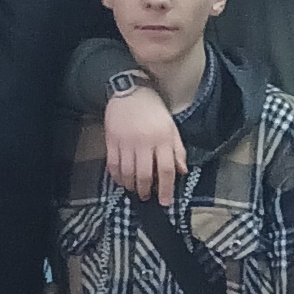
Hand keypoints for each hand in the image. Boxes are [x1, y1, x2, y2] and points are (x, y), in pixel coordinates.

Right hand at [103, 83, 187, 202]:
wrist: (131, 91)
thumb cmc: (154, 110)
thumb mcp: (172, 128)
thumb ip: (178, 150)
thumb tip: (182, 172)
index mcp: (162, 138)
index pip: (166, 170)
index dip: (166, 189)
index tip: (165, 202)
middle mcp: (144, 142)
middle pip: (145, 174)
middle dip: (146, 190)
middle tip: (147, 197)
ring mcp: (126, 142)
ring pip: (127, 172)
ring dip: (131, 186)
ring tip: (135, 190)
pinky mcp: (111, 140)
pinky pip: (112, 165)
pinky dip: (117, 177)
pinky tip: (121, 181)